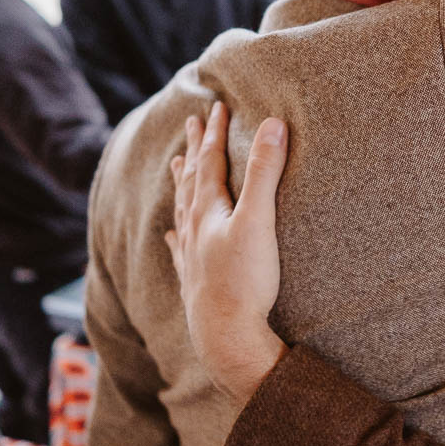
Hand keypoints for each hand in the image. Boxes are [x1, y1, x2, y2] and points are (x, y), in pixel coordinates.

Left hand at [164, 102, 289, 404]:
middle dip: (194, 149)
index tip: (217, 107)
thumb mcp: (259, 221)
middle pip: (191, 180)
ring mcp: (191, 255)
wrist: (226, 338)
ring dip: (181, 184)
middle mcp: (193, 229)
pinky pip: (179, 249)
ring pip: (182, 210)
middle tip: (191, 124)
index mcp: (208, 210)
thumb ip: (265, 172)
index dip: (214, 133)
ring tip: (176, 167)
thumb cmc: (244, 281)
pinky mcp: (194, 281)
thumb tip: (273, 124)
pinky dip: (175, 235)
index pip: (209, 161)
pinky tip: (171, 236)